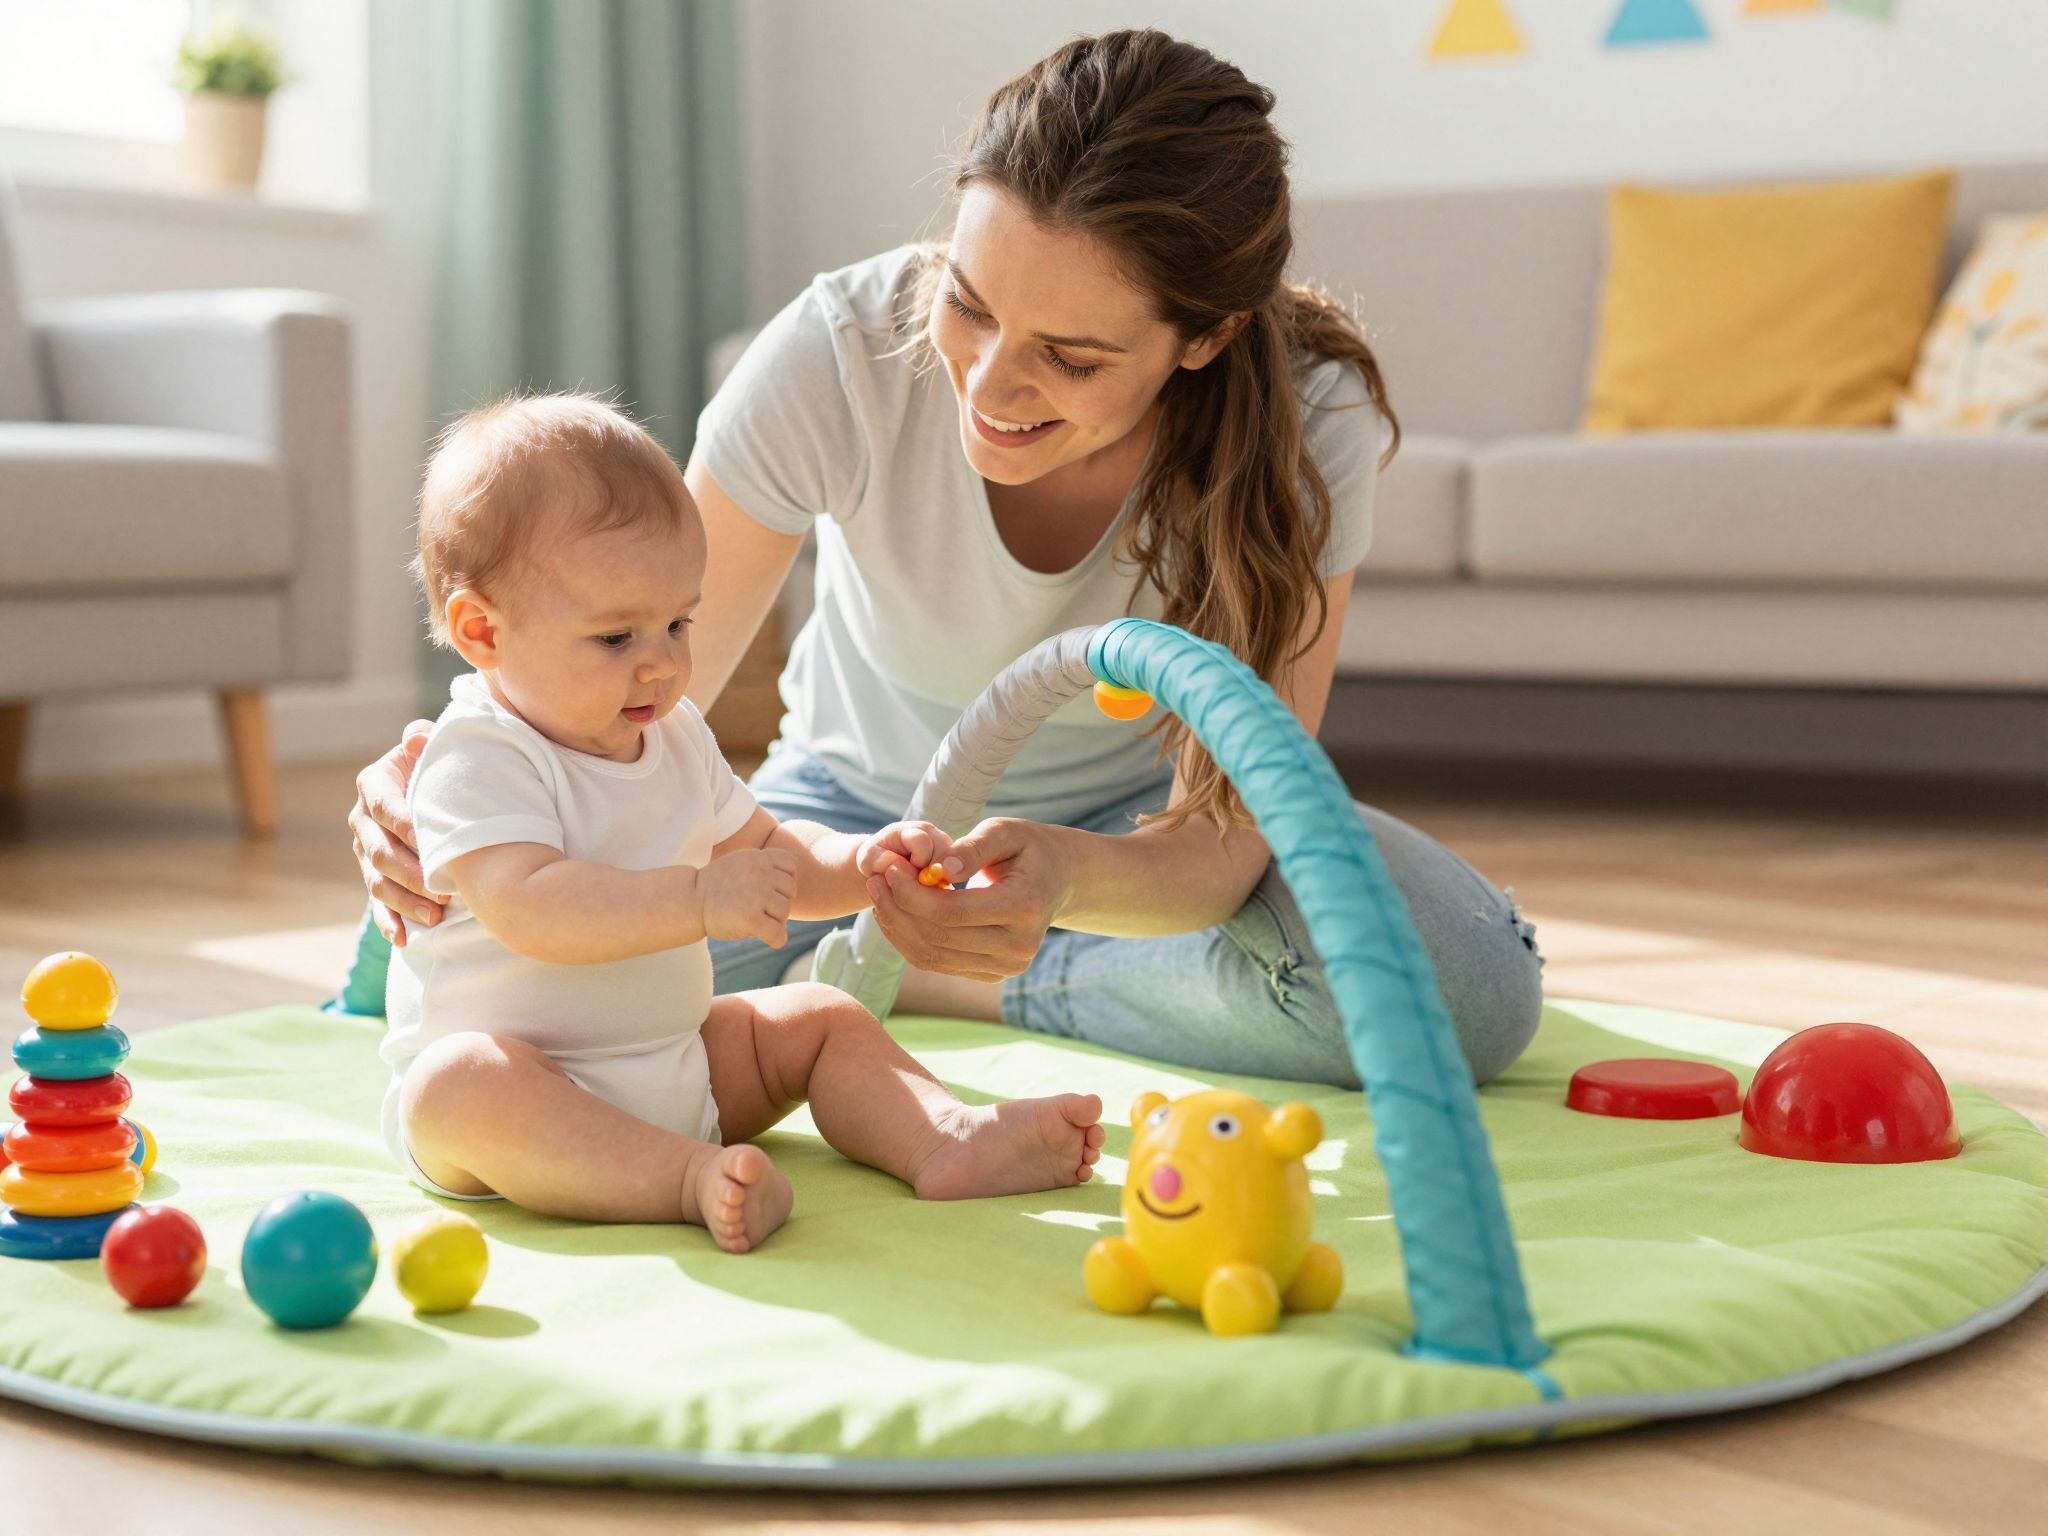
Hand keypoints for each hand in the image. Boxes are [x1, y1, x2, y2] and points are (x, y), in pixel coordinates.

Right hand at [348, 720, 444, 946]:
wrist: (442, 788)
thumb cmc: (443, 764)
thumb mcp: (436, 747)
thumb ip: (426, 741)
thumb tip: (416, 737)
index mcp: (373, 784)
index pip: (384, 806)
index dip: (404, 824)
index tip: (429, 841)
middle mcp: (363, 818)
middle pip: (378, 850)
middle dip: (410, 872)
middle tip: (441, 890)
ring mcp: (366, 850)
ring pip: (377, 881)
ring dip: (404, 901)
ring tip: (434, 917)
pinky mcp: (376, 876)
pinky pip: (377, 904)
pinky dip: (389, 922)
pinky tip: (402, 939)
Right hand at [698, 847, 798, 946]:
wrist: (689, 901)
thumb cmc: (715, 886)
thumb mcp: (741, 863)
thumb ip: (764, 866)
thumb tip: (791, 887)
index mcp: (758, 858)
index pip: (791, 865)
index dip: (785, 879)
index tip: (770, 890)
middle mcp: (760, 873)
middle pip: (790, 891)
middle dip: (778, 902)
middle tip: (759, 909)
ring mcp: (756, 895)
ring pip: (785, 912)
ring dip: (774, 920)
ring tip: (755, 920)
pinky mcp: (751, 918)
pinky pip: (779, 934)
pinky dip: (776, 940)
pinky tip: (765, 938)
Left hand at [865, 818, 1067, 981]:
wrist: (1058, 879)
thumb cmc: (1027, 848)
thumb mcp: (1005, 831)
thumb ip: (973, 847)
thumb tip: (941, 869)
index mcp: (1025, 907)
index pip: (952, 912)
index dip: (911, 894)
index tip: (888, 869)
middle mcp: (1019, 946)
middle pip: (938, 938)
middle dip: (898, 908)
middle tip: (875, 879)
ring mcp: (1007, 966)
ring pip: (932, 956)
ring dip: (897, 927)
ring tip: (879, 895)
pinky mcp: (993, 974)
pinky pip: (938, 963)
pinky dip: (909, 940)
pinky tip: (896, 912)